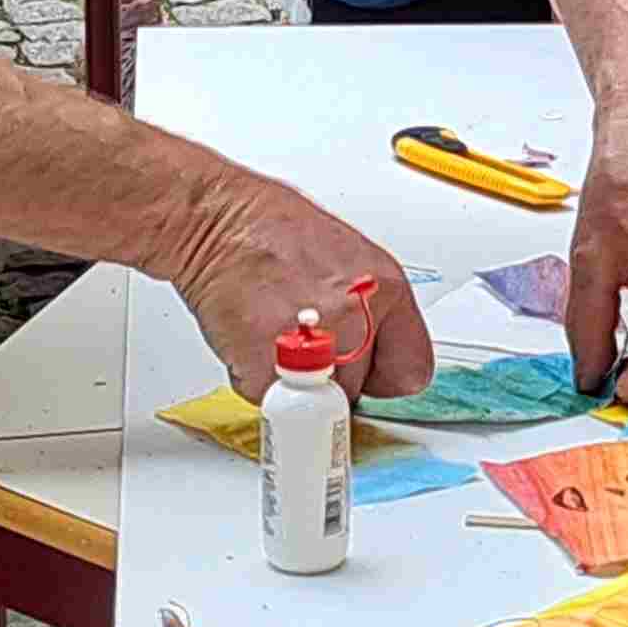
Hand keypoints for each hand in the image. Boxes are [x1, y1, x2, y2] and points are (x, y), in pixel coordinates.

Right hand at [168, 172, 434, 403]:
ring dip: (295, 385)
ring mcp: (315, 350)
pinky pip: (272, 402)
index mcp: (385, 289)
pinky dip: (258, 382)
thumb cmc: (271, 229)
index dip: (381, 375)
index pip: (412, 371)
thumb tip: (372, 352)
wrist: (216, 221)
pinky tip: (252, 339)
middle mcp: (356, 319)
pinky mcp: (270, 371)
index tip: (366, 375)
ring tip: (276, 334)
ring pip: (316, 405)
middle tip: (306, 341)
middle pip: (358, 392)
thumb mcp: (348, 258)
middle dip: (331, 377)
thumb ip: (369, 311)